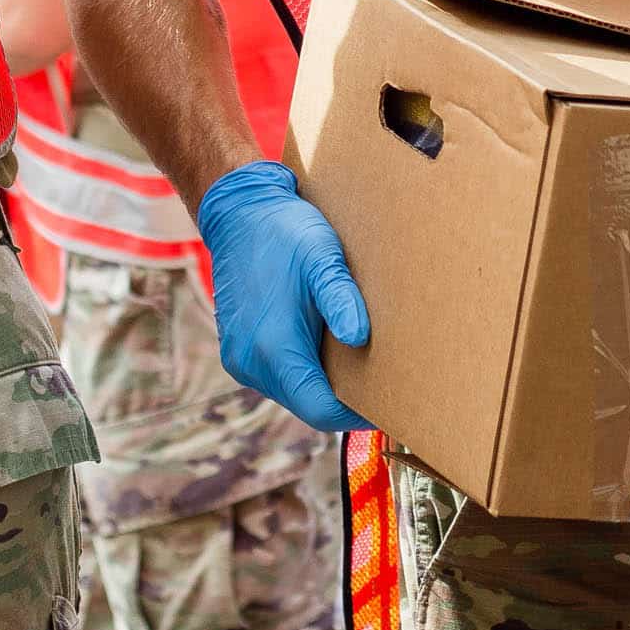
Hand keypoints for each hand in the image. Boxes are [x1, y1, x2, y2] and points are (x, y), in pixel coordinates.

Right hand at [196, 161, 372, 431]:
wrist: (239, 214)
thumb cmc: (285, 233)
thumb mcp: (322, 259)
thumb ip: (341, 301)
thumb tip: (361, 339)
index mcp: (272, 347)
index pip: (319, 408)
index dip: (356, 415)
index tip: (390, 406)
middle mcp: (251, 362)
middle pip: (307, 404)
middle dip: (345, 401)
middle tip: (387, 385)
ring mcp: (241, 358)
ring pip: (293, 391)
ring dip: (326, 385)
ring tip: (364, 364)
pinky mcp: (240, 350)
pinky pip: (280, 375)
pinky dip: (306, 370)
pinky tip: (333, 347)